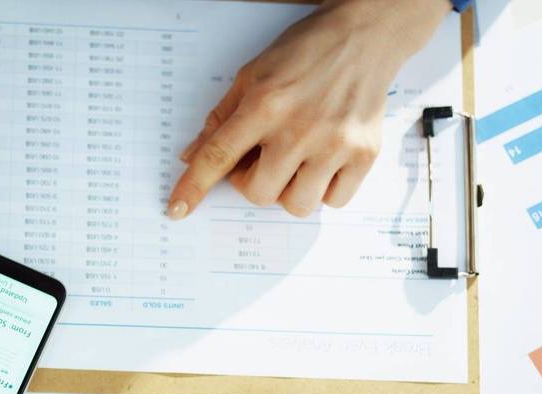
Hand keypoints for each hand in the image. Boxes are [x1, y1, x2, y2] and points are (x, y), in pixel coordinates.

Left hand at [168, 0, 449, 218]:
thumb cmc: (305, 52)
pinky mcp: (364, 154)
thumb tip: (190, 157)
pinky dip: (324, 191)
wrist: (364, 35)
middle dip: (252, 183)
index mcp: (265, 104)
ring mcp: (335, 144)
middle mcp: (299, 128)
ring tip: (295, 162)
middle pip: (258, 193)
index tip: (177, 210)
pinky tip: (323, 162)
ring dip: (288, 191)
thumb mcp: (252, 75)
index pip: (217, 156)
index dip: (193, 187)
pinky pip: (334, 201)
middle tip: (262, 159)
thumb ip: (221, 118)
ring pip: (296, 205)